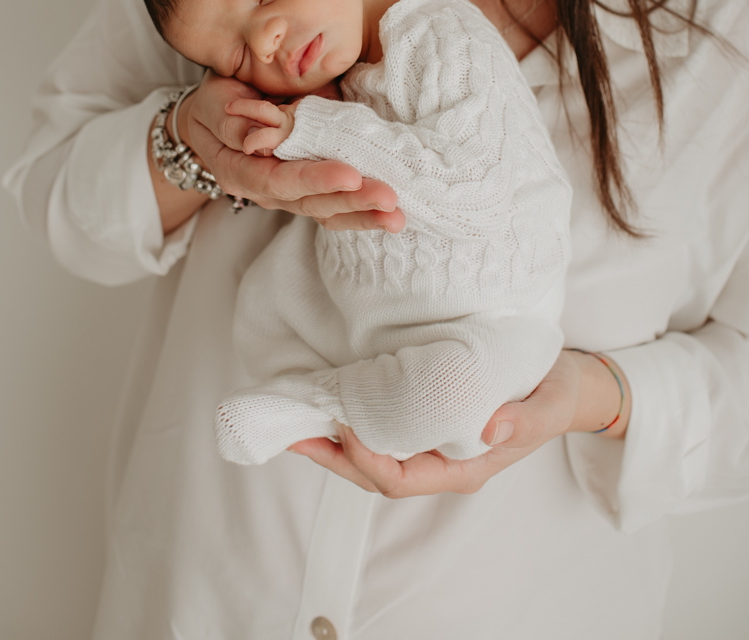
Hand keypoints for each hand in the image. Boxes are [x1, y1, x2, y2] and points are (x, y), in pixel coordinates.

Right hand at [174, 71, 405, 232]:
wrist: (216, 115)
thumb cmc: (215, 105)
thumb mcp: (212, 105)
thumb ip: (230, 122)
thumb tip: (255, 138)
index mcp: (241, 173)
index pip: (281, 181)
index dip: (316, 180)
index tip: (350, 175)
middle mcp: (267, 190)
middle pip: (311, 204)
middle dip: (352, 202)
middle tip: (388, 198)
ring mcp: (289, 193)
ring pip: (327, 211)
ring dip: (364, 214)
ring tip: (396, 215)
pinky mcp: (307, 187)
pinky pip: (335, 204)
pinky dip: (362, 209)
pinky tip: (389, 212)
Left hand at [287, 349, 629, 496]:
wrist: (569, 384)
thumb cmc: (555, 394)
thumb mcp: (549, 404)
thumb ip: (523, 419)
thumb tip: (488, 427)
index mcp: (465, 466)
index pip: (400, 478)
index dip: (364, 458)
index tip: (341, 423)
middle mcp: (442, 460)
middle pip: (375, 474)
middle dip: (332, 456)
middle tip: (293, 431)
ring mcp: (433, 442)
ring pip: (373, 455)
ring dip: (334, 441)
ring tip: (298, 418)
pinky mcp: (428, 417)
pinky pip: (382, 430)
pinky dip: (352, 420)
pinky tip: (332, 400)